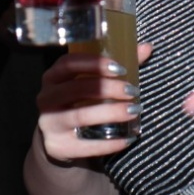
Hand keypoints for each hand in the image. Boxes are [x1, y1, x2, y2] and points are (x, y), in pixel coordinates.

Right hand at [37, 42, 152, 161]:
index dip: (93, 63)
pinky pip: (86, 145)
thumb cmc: (81, 103)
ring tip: (133, 111)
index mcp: (53, 77)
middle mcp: (46, 98)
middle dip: (107, 88)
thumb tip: (147, 47)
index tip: (119, 68)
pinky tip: (128, 138)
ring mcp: (49, 124)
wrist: (61, 141)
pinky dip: (109, 142)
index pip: (68, 63)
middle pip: (75, 89)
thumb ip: (116, 66)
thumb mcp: (92, 83)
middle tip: (132, 91)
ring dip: (110, 112)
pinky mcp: (58, 147)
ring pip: (80, 116)